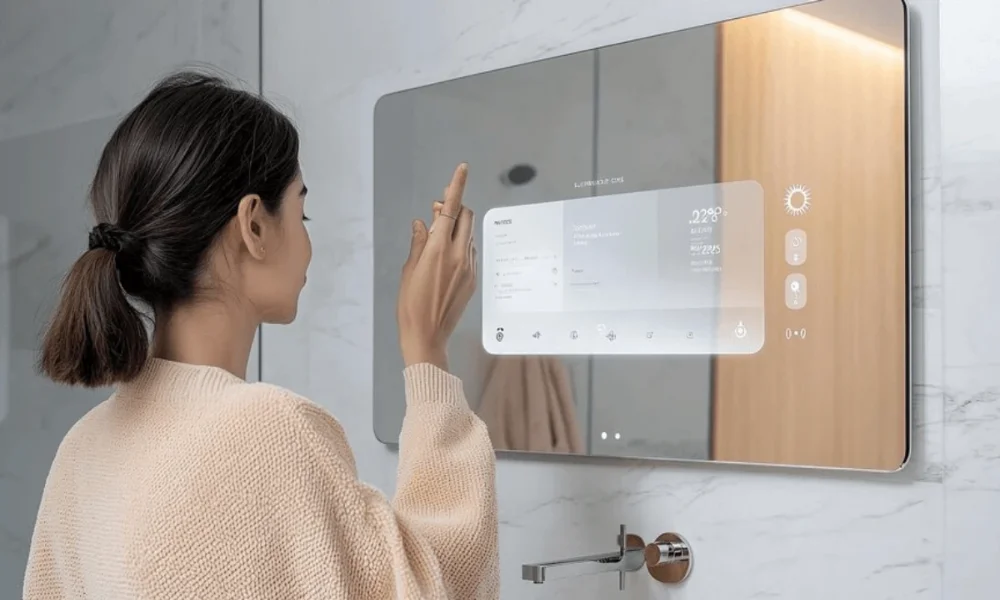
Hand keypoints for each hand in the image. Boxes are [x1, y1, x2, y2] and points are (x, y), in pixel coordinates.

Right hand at [397, 163, 476, 370]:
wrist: (427, 336)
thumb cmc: (410, 305)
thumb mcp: (408, 270)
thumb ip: (418, 242)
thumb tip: (423, 222)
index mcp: (438, 250)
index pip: (450, 210)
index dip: (456, 187)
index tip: (462, 169)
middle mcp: (458, 255)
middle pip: (466, 217)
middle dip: (455, 207)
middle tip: (439, 210)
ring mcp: (469, 268)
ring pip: (469, 234)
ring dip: (458, 227)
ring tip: (438, 235)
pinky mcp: (473, 279)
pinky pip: (471, 252)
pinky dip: (461, 244)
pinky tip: (447, 255)